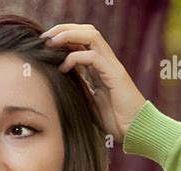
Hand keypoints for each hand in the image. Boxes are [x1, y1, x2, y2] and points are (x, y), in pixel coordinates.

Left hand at [40, 23, 145, 142]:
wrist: (136, 130)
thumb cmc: (116, 121)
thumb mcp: (90, 103)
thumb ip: (79, 89)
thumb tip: (59, 82)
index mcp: (101, 67)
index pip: (83, 40)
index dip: (64, 36)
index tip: (45, 43)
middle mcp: (107, 62)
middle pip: (86, 31)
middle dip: (64, 29)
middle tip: (45, 37)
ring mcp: (112, 66)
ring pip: (91, 36)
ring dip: (68, 36)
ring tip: (51, 43)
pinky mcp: (115, 75)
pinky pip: (94, 57)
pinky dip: (76, 57)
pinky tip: (64, 67)